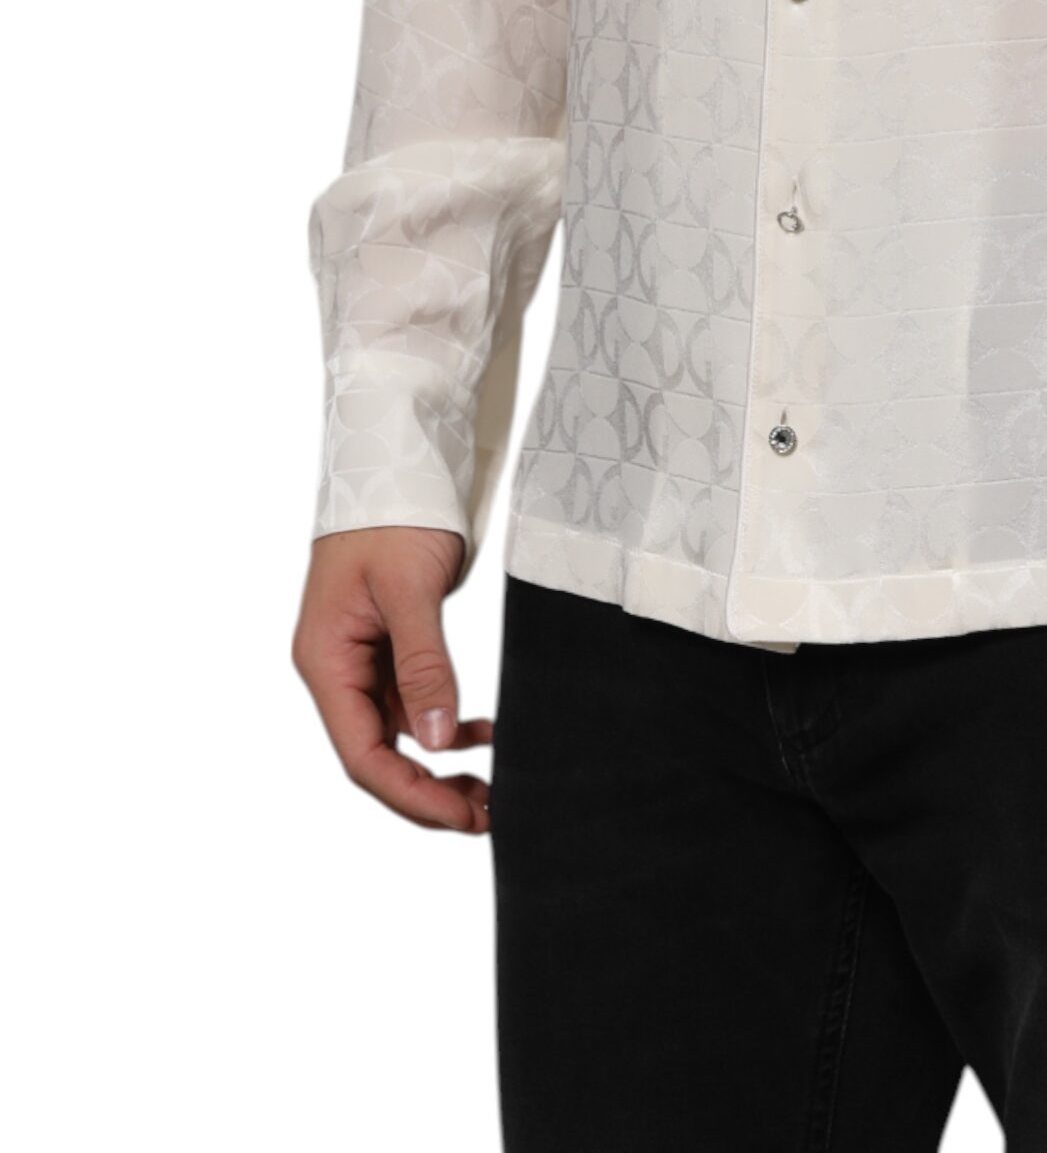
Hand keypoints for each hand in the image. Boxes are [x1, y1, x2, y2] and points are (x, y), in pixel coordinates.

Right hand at [293, 526, 491, 832]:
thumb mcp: (410, 589)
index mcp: (325, 660)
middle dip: (429, 791)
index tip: (462, 817)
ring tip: (494, 788)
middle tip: (490, 814)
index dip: (411, 793)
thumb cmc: (394, 513)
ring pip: (398, 733)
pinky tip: (484, 733)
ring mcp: (362, 658)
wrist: (397, 458)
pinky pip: (413, 702)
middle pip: (377, 754)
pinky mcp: (388, 644)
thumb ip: (423, 665)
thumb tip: (435, 740)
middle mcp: (337, 667)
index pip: (361, 754)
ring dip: (441, 763)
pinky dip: (447, 723)